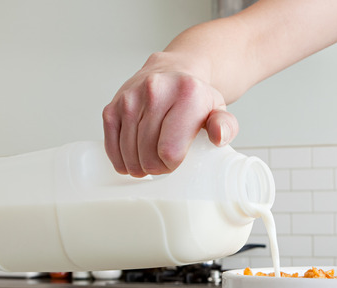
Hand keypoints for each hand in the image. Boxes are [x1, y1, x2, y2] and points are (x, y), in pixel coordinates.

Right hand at [102, 58, 238, 176]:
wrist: (173, 72)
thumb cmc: (195, 98)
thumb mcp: (218, 111)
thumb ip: (225, 126)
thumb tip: (218, 137)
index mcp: (187, 94)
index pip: (170, 150)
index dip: (172, 164)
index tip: (176, 159)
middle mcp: (156, 91)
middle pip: (148, 154)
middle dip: (155, 167)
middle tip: (163, 162)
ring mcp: (130, 98)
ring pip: (129, 153)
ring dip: (138, 165)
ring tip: (149, 160)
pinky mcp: (112, 106)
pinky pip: (111, 144)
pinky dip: (120, 159)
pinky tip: (131, 159)